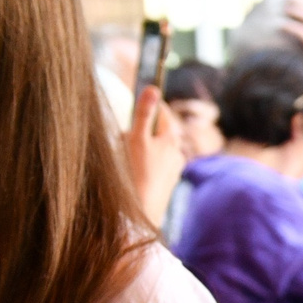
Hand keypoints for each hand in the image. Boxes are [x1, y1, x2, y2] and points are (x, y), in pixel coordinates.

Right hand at [123, 86, 184, 230]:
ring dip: (143, 148)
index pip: (162, 114)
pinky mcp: (166, 185)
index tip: (139, 102)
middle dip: (143, 130)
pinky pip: (154, 167)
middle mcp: (177, 154)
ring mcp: (173, 171)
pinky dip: (144, 165)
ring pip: (156, 151)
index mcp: (171, 140)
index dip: (150, 106)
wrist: (141, 214)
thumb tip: (152, 87)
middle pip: (158, 133)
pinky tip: (132, 174)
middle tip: (126, 134)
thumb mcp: (137, 138)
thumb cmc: (137, 174)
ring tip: (127, 157)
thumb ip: (144, 113)